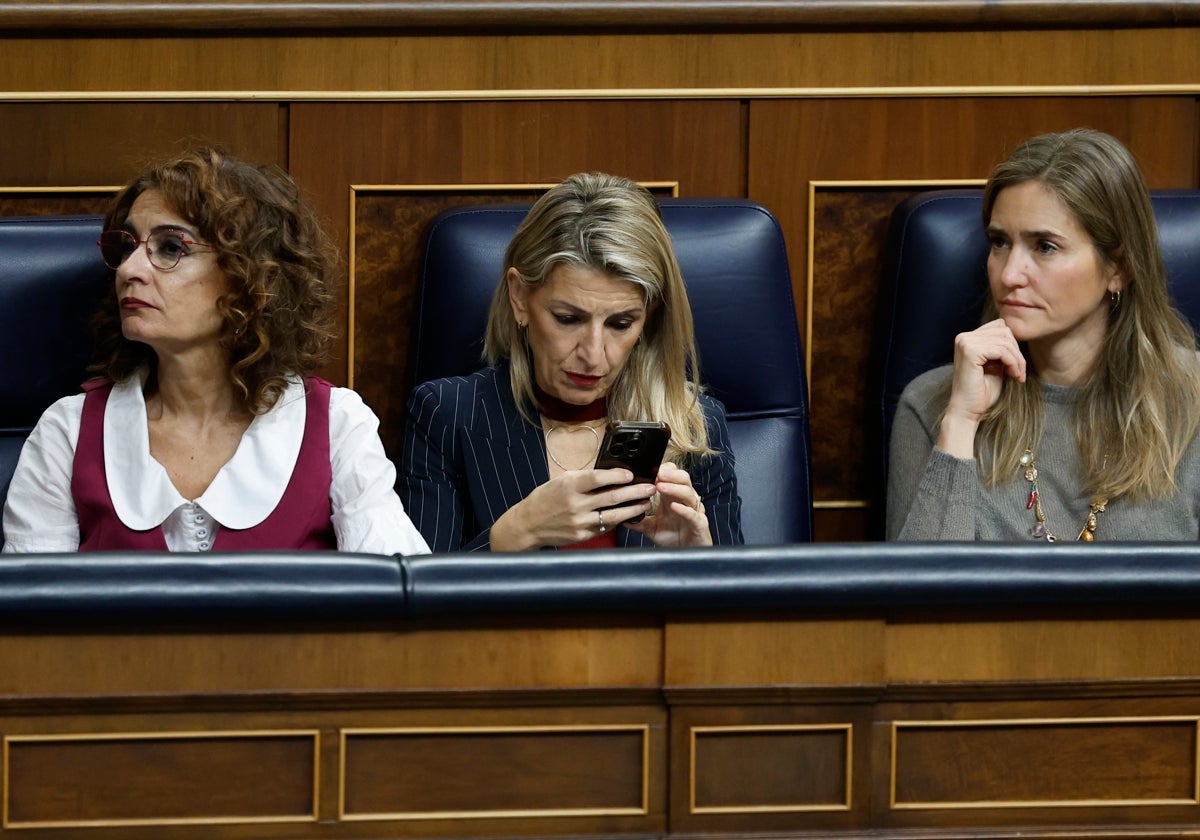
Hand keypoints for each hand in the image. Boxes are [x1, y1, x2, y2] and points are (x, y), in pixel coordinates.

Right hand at [489, 468, 654, 550]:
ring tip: (646, 503)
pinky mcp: (582, 535)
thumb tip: (609, 473)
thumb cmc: (545, 498)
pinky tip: (629, 515)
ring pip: (613, 515)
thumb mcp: (561, 481)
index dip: (617, 475)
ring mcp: (580, 522)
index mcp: (569, 486)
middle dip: (635, 492)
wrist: (529, 524)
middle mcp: (575, 504)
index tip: (631, 474)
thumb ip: (583, 478)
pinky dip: (618, 520)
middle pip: (612, 497)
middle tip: (650, 488)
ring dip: (633, 508)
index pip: (598, 478)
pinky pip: (605, 527)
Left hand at [625, 462, 711, 546]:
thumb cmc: (673, 537)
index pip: (673, 476)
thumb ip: (639, 521)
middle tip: (657, 473)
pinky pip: (693, 514)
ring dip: (674, 488)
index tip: (650, 469)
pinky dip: (684, 509)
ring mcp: (693, 511)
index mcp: (673, 497)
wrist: (686, 555)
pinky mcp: (699, 524)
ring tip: (660, 486)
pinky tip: (674, 506)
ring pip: (688, 493)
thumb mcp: (651, 528)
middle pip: (683, 478)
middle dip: (670, 474)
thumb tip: (622, 517)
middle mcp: (684, 501)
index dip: (664, 470)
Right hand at [939, 318, 1025, 457]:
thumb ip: (1001, 349)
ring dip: (1017, 359)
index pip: (999, 327)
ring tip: (1017, 375)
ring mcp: (965, 343)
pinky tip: (1013, 376)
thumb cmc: (982, 392)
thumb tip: (1015, 336)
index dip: (1012, 345)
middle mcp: (964, 337)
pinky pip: (1002, 350)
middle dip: (1017, 352)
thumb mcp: (995, 364)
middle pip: (1004, 331)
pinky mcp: (970, 351)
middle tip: (1020, 372)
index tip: (1016, 366)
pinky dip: (1013, 363)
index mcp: (967, 339)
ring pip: (1005, 341)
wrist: (968, 411)